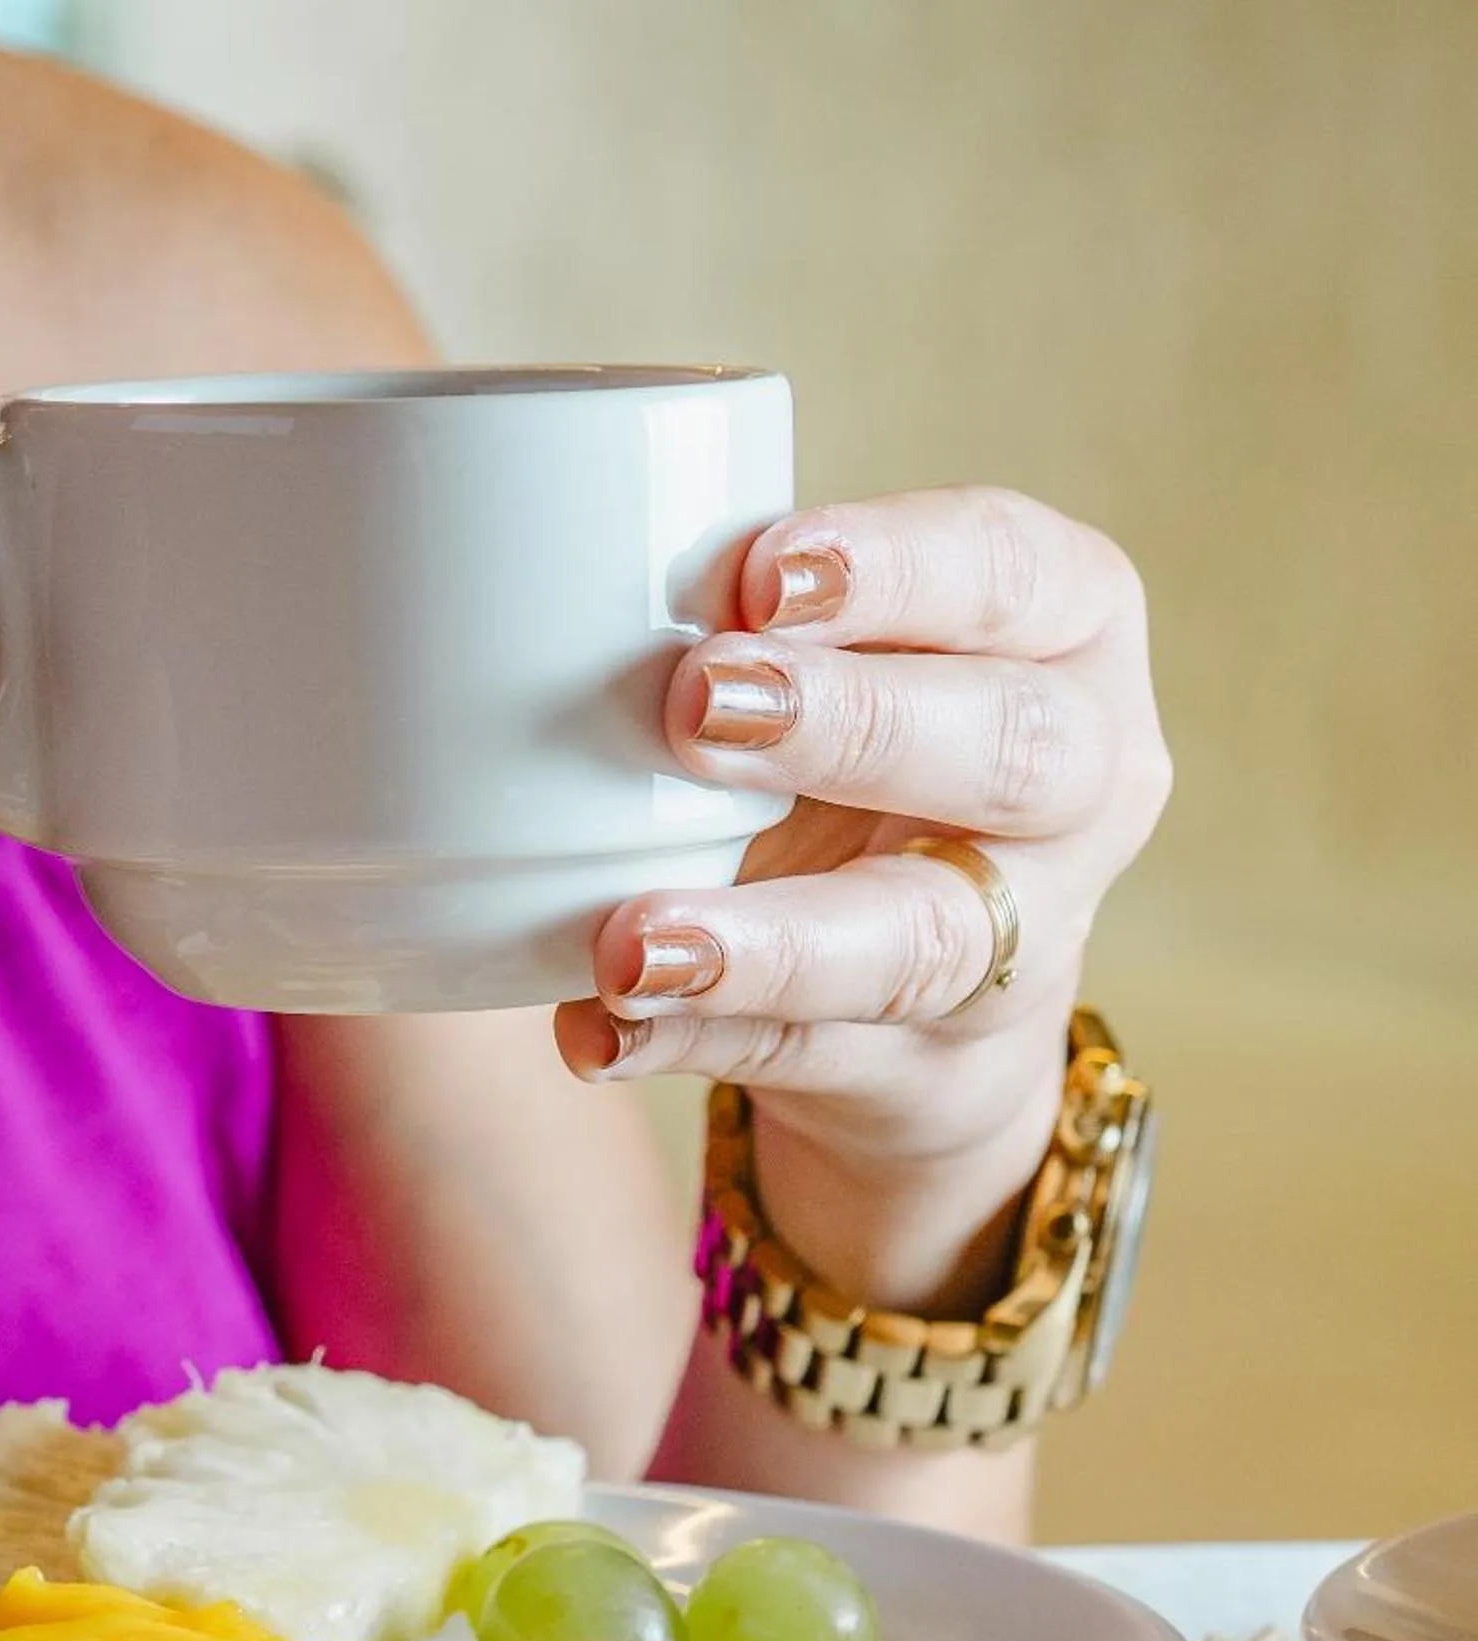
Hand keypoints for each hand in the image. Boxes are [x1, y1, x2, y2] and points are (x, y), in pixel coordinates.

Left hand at [554, 488, 1168, 1173]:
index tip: (761, 572)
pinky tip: (598, 1030)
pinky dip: (690, 1042)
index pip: (1014, 574)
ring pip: (922, 941)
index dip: (898, 569)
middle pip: (1011, 751)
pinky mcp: (927, 1067)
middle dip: (852, 723)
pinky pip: (806, 1056)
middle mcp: (1082, 785)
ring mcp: (1023, 944)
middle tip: (697, 703)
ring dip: (766, 942)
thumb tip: (563, 597)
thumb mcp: (843, 658)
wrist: (922, 990)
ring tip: (632, 943)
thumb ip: (752, 624)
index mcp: (1065, 633)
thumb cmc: (858, 751)